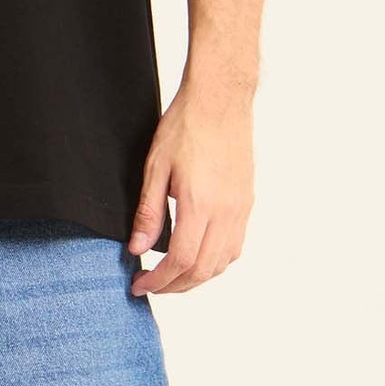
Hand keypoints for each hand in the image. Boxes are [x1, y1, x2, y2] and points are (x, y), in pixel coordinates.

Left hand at [125, 78, 254, 296]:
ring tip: (170, 277)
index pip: (180, 260)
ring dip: (196, 277)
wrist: (221, 100)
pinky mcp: (247, 202)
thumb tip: (137, 248)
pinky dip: (215, 262)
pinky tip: (197, 257)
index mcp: (200, 204)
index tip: (139, 285)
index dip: (158, 280)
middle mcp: (226, 212)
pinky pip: (235, 246)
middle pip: (203, 269)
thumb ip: (149, 213)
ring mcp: (241, 209)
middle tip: (150, 286)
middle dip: (174, 286)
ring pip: (222, 262)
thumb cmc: (186, 126)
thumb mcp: (155, 167)